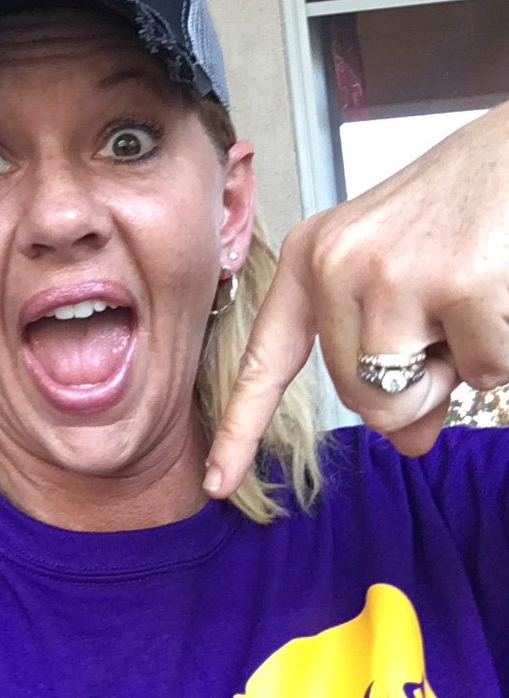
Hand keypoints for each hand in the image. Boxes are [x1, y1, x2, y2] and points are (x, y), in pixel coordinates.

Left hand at [205, 101, 508, 497]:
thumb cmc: (466, 212)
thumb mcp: (406, 281)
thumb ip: (393, 360)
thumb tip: (408, 440)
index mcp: (313, 260)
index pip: (267, 360)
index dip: (242, 428)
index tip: (217, 485)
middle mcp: (336, 264)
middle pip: (356, 398)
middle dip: (414, 387)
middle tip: (449, 322)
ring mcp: (392, 273)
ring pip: (404, 399)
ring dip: (455, 374)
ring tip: (472, 301)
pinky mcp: (457, 284)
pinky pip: (481, 374)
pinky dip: (503, 352)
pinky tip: (502, 290)